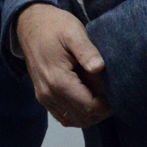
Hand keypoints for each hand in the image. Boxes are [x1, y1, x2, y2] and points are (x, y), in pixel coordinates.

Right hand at [16, 2, 111, 127]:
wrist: (29, 25)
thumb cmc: (54, 26)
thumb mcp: (73, 32)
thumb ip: (86, 50)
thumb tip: (99, 67)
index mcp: (57, 80)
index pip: (89, 107)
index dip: (107, 106)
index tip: (117, 94)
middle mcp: (48, 94)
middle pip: (83, 118)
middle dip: (101, 111)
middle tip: (112, 94)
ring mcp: (44, 97)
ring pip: (73, 121)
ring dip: (90, 114)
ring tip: (101, 96)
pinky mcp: (42, 97)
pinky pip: (63, 116)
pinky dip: (78, 114)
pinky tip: (87, 100)